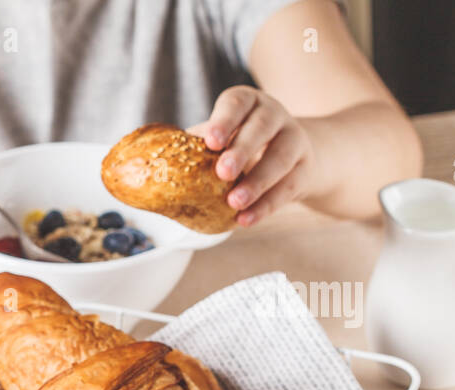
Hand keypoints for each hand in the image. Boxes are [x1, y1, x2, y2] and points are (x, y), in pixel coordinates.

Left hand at [192, 86, 315, 226]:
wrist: (294, 157)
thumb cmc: (240, 146)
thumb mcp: (221, 139)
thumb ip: (192, 149)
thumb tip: (148, 173)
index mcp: (247, 103)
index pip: (237, 104)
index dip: (224, 121)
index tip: (211, 141)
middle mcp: (274, 115)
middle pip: (261, 128)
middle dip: (242, 150)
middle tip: (222, 172)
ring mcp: (295, 140)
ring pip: (280, 158)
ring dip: (257, 182)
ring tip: (234, 202)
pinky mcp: (306, 169)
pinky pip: (288, 188)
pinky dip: (266, 206)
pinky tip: (245, 220)